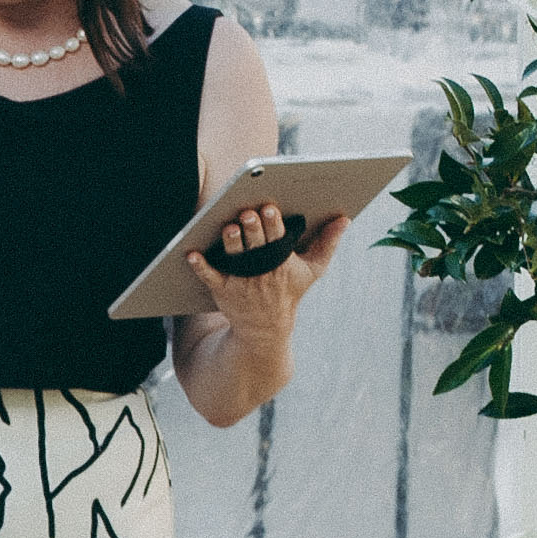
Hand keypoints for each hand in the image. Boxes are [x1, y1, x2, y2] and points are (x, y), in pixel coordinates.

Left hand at [184, 201, 347, 367]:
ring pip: (234, 257)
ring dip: (230, 243)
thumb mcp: (313, 269)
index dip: (273, 224)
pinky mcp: (222, 289)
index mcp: (282, 261)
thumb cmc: (289, 290)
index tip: (270, 209)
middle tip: (247, 213)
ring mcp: (241, 280)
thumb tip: (345, 218)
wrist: (266, 328)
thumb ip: (328, 242)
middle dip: (252, 229)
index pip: (278, 238)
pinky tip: (191, 253)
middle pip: (256, 245)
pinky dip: (200, 266)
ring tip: (228, 228)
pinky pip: (209, 276)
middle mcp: (261, 270)